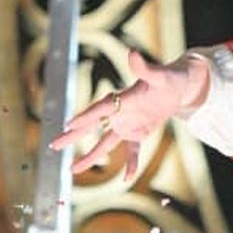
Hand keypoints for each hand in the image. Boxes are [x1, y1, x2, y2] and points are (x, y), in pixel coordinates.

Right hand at [50, 48, 206, 182]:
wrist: (179, 87)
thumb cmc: (169, 78)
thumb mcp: (160, 75)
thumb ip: (144, 68)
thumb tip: (132, 53)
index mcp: (121, 98)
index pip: (100, 109)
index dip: (86, 116)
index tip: (68, 124)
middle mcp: (119, 112)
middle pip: (92, 126)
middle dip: (73, 136)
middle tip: (53, 144)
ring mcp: (127, 125)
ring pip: (104, 143)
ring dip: (90, 156)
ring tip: (72, 169)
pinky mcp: (138, 134)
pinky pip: (132, 152)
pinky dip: (130, 164)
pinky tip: (126, 179)